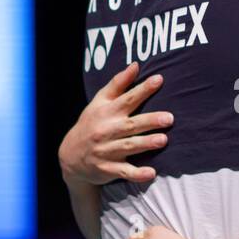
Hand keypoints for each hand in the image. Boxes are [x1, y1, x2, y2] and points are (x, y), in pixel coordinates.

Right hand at [58, 62, 171, 185]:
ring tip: (163, 140)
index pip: (127, 99)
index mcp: (107, 112)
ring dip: (146, 143)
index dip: (143, 89)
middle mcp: (107, 130)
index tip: (159, 79)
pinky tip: (152, 173)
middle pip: (131, 124)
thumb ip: (118, 84)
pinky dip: (137, 174)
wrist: (70, 156)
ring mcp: (107, 151)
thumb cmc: (91, 124)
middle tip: (169, 118)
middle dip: (150, 121)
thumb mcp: (99, 102)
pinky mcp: (108, 168)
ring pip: (128, 147)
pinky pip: (124, 172)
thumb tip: (136, 65)